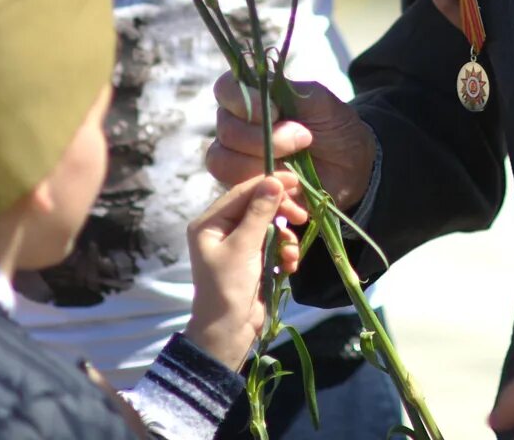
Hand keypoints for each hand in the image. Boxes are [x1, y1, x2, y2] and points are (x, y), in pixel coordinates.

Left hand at [183, 174, 308, 368]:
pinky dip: (285, 252)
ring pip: (270, 226)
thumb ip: (259, 213)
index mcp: (210, 223)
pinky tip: (289, 265)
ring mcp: (238, 245)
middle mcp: (222, 229)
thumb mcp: (243, 248)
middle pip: (258, 206)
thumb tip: (274, 181)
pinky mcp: (253, 259)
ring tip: (291, 254)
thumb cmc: (228, 288)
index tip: (296, 181)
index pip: (242, 192)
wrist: (229, 333)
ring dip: (286, 237)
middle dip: (281, 213)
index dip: (269, 184)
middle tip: (303, 216)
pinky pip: (274, 244)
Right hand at [206, 73, 377, 208]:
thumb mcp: (318, 100)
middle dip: (262, 137)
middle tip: (303, 139)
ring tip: (295, 166)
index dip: (242, 101)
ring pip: (222, 160)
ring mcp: (238, 158)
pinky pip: (237, 191)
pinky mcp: (245, 188)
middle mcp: (238, 126)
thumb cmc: (333, 125)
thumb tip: (264, 106)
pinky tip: (293, 185)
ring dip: (259, 164)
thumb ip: (287, 93)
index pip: (225, 90)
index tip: (276, 111)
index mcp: (252, 98)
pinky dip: (266, 188)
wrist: (352, 164)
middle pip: (225, 129)